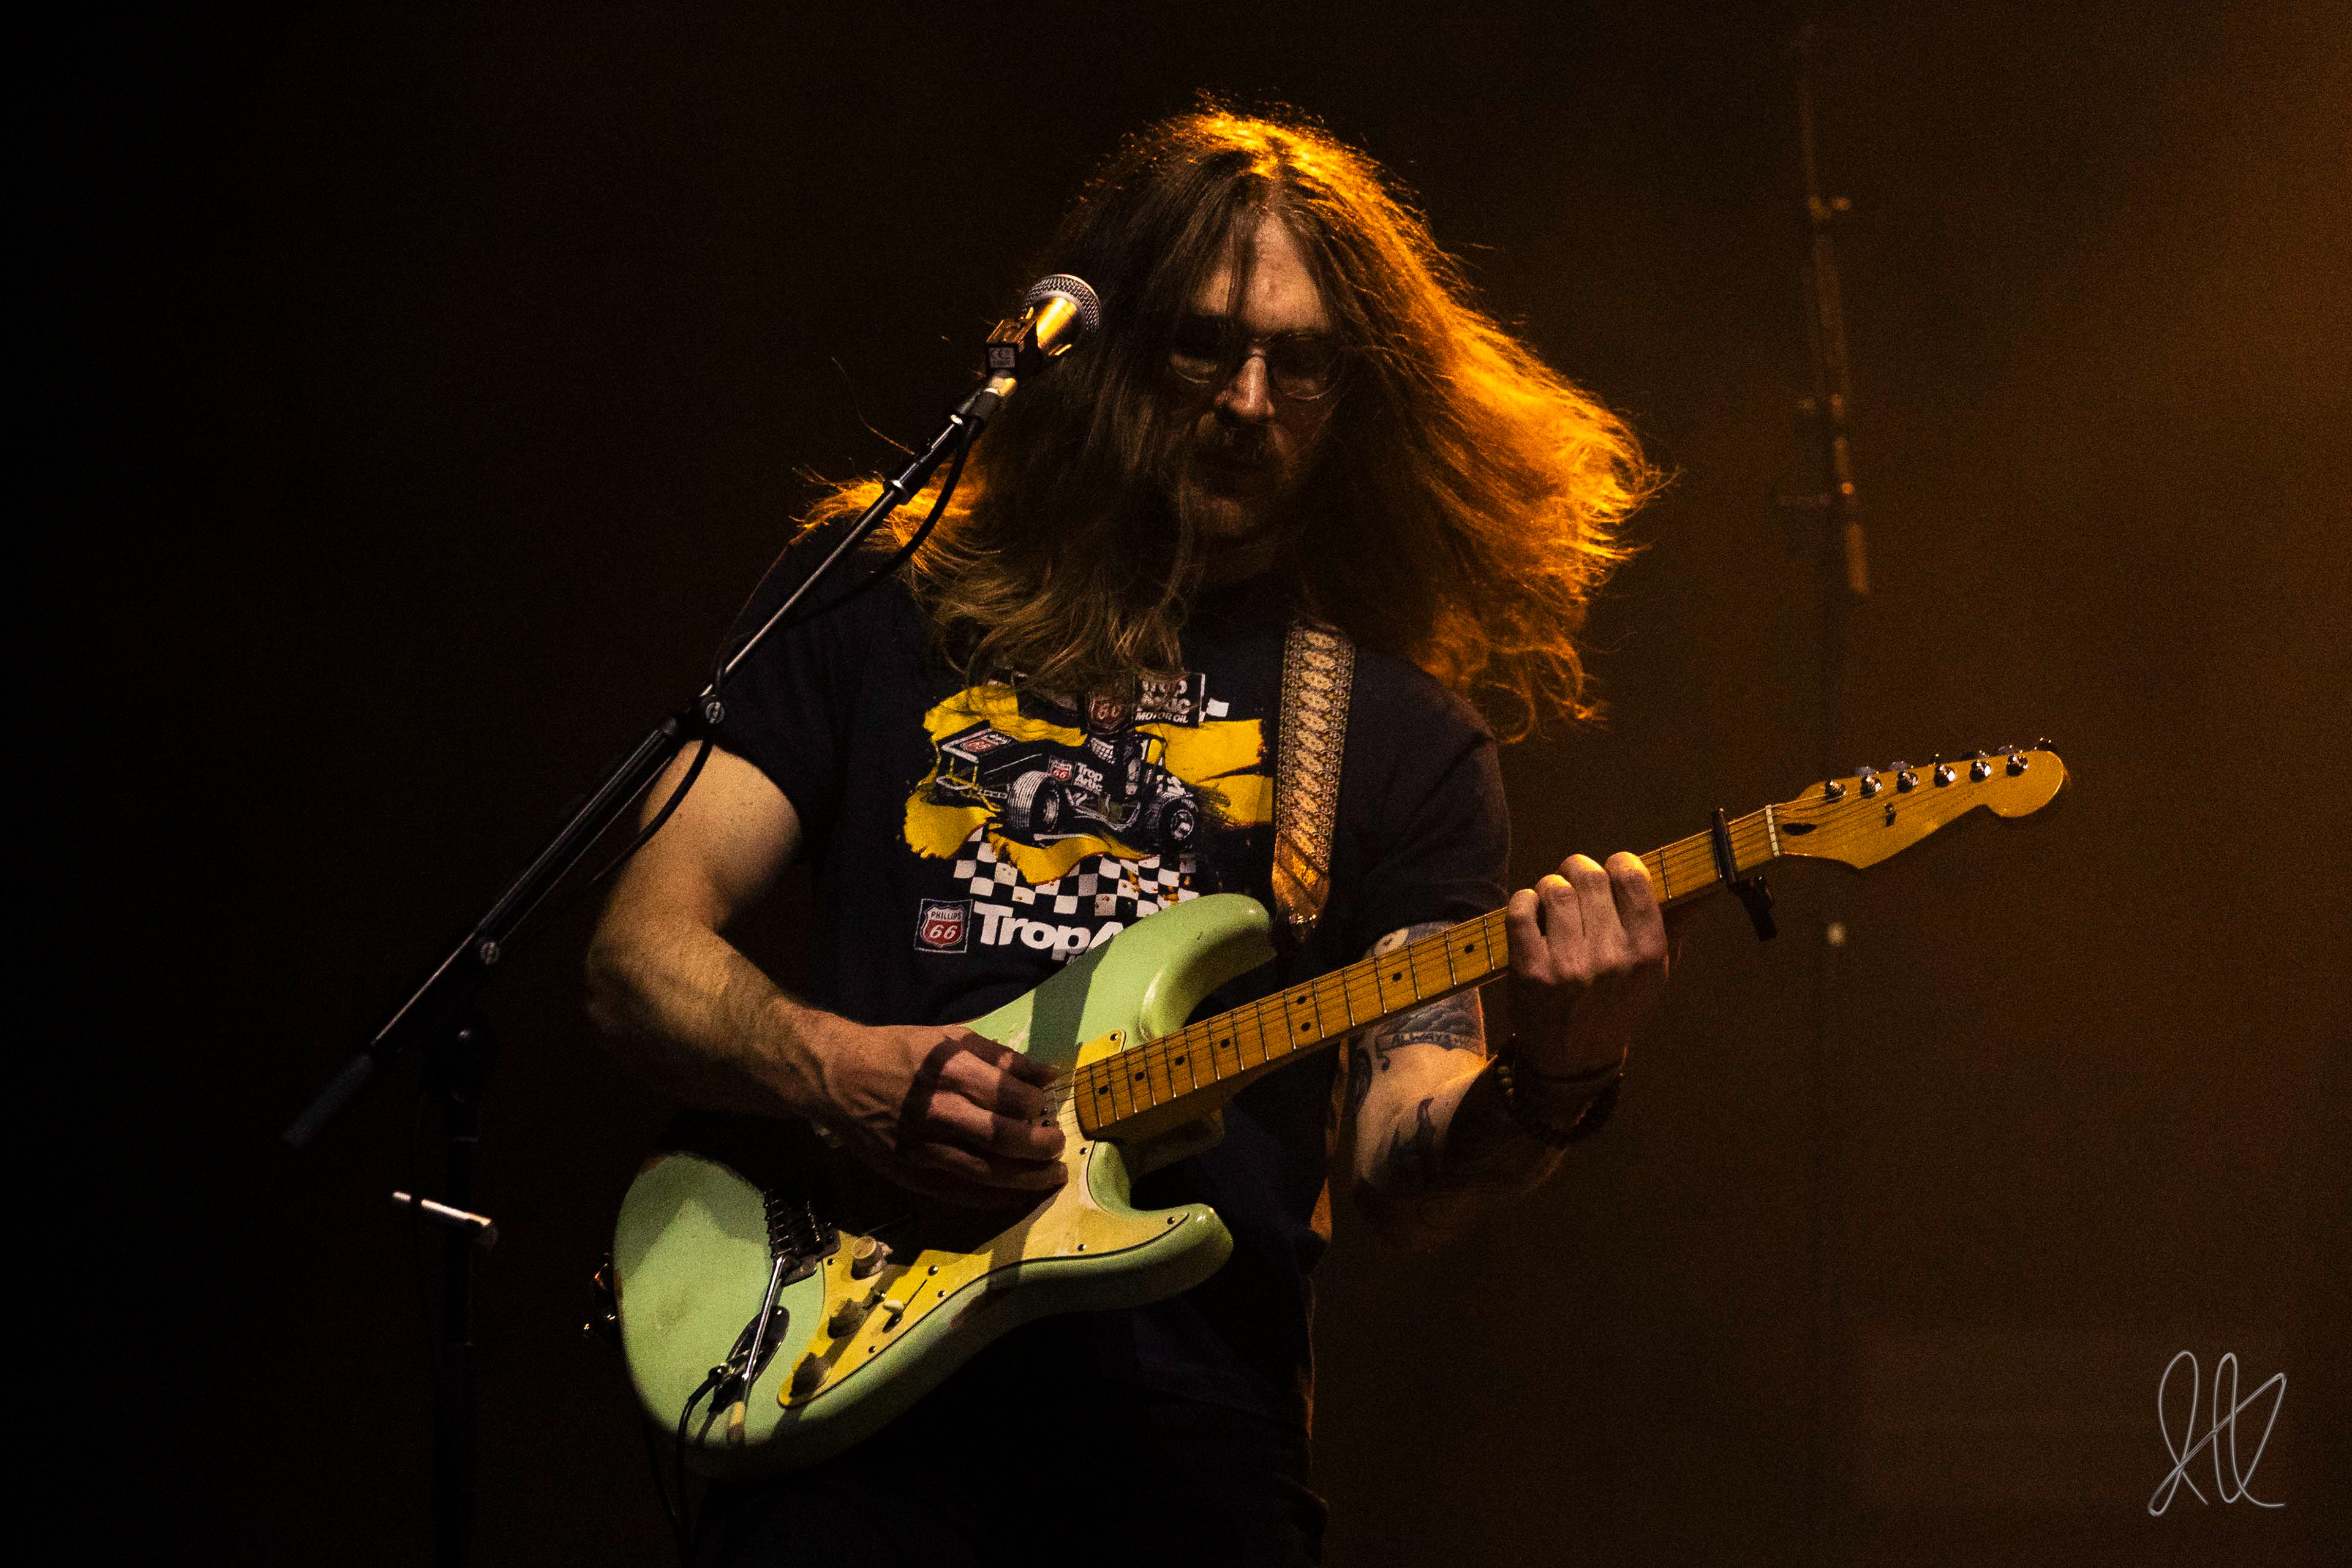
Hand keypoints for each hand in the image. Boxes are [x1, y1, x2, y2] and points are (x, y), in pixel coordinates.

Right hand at [803, 1019, 1067, 1206]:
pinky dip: (993, 1197)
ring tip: (1051, 1175)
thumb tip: (1047, 1075)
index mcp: (949, 1072)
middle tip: (1057, 1145)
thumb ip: (1000, 1058)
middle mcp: (938, 1112)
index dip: (1035, 1104)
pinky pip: (959, 1192)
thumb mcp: (948, 1039)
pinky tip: (1015, 1193)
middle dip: (1039, 1145)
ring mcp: (923, 1148)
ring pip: (986, 1172)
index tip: (1043, 1105)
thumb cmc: (897, 1052)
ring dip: (1026, 1178)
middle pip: (1003, 1138)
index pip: (1009, 1097)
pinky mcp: (910, 1173)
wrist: (838, 1077)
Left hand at [1503, 851, 1669, 1080]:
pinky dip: (1523, 903)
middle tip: (1575, 881)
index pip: (1631, 877)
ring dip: (1550, 887)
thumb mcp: (1655, 972)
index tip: (1612, 872)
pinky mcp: (1530, 970)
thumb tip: (1707, 884)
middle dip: (1578, 870)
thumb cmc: (1618, 1005)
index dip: (1618, 864)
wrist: (1575, 1059)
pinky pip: (1521, 910)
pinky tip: (1531, 913)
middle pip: (1589, 876)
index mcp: (1647, 952)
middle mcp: (1611, 957)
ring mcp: (1568, 964)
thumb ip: (1677, 924)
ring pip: (1554, 889)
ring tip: (1553, 901)